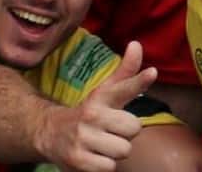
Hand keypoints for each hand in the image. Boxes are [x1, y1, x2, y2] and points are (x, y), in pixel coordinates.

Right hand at [34, 41, 153, 171]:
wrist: (49, 134)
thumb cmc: (88, 113)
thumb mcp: (105, 92)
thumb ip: (126, 72)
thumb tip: (137, 43)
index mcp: (101, 98)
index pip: (123, 88)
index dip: (138, 81)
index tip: (152, 72)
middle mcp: (91, 115)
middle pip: (134, 129)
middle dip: (126, 134)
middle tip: (111, 132)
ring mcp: (83, 138)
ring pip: (124, 150)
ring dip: (115, 152)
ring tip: (101, 145)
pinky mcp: (77, 160)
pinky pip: (109, 167)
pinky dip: (104, 166)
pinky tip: (93, 157)